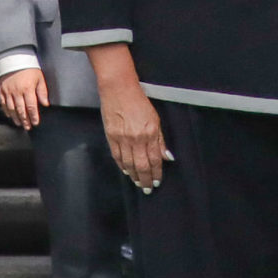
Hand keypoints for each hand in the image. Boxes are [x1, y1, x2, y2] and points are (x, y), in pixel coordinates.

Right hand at [0, 67, 47, 131]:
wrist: (14, 58)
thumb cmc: (29, 68)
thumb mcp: (40, 78)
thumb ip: (42, 92)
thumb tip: (45, 104)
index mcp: (28, 89)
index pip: (31, 107)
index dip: (34, 116)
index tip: (35, 123)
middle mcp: (17, 92)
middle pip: (21, 110)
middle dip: (25, 120)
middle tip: (27, 127)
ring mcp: (8, 91)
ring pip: (11, 108)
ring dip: (15, 117)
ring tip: (19, 124)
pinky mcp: (1, 90)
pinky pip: (3, 103)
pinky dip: (6, 110)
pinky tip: (9, 115)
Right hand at [84, 44, 168, 190]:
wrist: (118, 89)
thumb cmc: (139, 100)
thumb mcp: (155, 118)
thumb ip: (160, 140)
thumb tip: (167, 157)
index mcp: (150, 133)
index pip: (154, 159)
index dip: (156, 173)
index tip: (157, 181)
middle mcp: (136, 138)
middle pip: (141, 165)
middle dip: (145, 179)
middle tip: (147, 189)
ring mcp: (121, 137)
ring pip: (128, 163)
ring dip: (133, 175)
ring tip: (137, 182)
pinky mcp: (110, 135)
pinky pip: (116, 155)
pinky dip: (121, 165)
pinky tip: (125, 171)